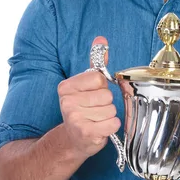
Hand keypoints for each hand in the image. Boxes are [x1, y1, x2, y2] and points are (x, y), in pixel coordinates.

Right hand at [57, 36, 120, 159]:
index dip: (101, 88)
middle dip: (106, 104)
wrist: (73, 139)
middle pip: (106, 95)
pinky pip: (113, 123)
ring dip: (108, 116)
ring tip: (95, 120)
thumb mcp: (86, 86)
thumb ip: (95, 63)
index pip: (99, 78)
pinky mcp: (85, 132)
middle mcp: (67, 101)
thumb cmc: (83, 110)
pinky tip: (99, 129)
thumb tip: (101, 39)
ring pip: (111, 110)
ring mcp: (75, 118)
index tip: (92, 96)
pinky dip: (111, 127)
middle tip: (94, 111)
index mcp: (66, 87)